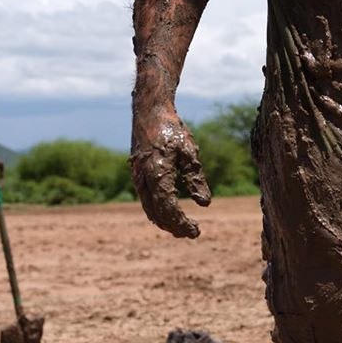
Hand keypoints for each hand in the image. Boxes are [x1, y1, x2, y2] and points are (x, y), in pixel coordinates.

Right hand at [130, 103, 210, 238]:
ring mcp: (136, 176)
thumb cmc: (171, 129)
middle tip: (193, 233)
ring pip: (149, 208)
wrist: (149, 110)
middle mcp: (142, 178)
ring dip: (165, 221)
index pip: (169, 208)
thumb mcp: (189, 153)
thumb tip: (205, 204)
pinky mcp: (136, 173)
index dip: (182, 223)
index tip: (196, 231)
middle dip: (174, 226)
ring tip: (182, 228)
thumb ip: (196, 179)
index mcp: (156, 173)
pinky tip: (170, 213)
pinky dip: (157, 211)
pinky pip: (145, 199)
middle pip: (157, 213)